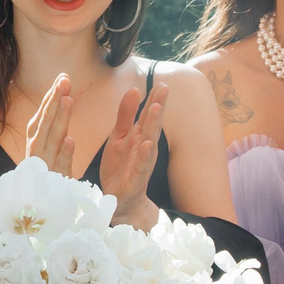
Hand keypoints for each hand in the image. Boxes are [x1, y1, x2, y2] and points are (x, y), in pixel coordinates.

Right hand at [23, 75, 78, 176]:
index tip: (63, 76)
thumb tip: (62, 95)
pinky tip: (70, 141)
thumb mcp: (50, 143)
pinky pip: (60, 165)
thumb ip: (55, 122)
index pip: (45, 112)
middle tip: (65, 80)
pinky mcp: (54, 180)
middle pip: (46, 120)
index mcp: (37, 136)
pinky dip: (64, 153)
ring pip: (52, 138)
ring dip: (59, 119)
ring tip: (68, 100)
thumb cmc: (47, 169)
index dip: (53, 95)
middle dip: (55, 99)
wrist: (40, 203)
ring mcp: (45, 163)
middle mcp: (37, 147)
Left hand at [99, 77, 165, 229]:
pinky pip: (140, 166)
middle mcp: (144, 148)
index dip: (155, 98)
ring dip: (152, 126)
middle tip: (164, 88)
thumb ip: (125, 115)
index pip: (149, 114)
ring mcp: (141, 163)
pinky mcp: (134, 179)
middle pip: (152, 124)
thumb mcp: (119, 137)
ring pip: (148, 142)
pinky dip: (144, 155)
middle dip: (158, 106)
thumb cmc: (121, 167)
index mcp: (139, 136)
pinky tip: (147, 144)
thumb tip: (134, 89)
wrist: (118, 201)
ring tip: (156, 109)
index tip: (162, 82)